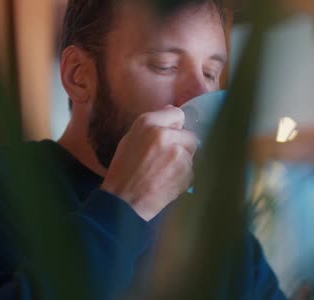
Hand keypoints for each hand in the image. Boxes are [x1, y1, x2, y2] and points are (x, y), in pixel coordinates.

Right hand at [101, 106, 197, 220]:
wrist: (124, 201)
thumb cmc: (123, 170)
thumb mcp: (130, 139)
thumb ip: (152, 124)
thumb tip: (172, 111)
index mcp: (148, 124)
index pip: (177, 114)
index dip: (175, 126)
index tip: (171, 135)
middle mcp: (165, 135)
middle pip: (190, 135)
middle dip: (182, 145)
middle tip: (166, 159)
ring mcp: (178, 154)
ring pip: (191, 154)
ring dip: (182, 162)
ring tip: (164, 173)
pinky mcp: (186, 172)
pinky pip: (190, 170)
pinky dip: (182, 176)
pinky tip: (166, 182)